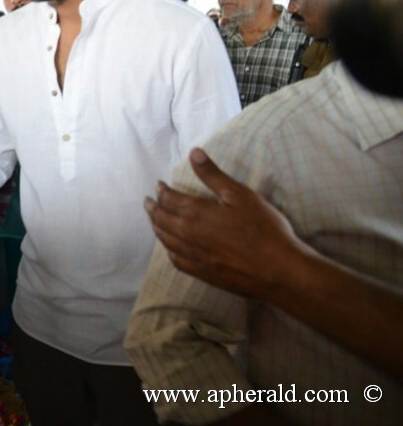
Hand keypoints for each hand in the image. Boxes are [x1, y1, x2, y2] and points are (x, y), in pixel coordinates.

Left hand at [145, 148, 306, 300]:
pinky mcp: (201, 273)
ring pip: (165, 239)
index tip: (159, 185)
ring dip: (157, 227)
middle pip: (160, 219)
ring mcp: (193, 256)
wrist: (278, 270)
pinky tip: (171, 248)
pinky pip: (176, 260)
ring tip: (154, 220)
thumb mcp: (239, 195)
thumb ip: (213, 175)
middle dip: (152, 208)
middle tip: (148, 201)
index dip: (161, 191)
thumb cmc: (263, 228)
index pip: (168, 199)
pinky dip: (169, 250)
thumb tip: (193, 153)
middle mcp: (187, 235)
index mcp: (194, 213)